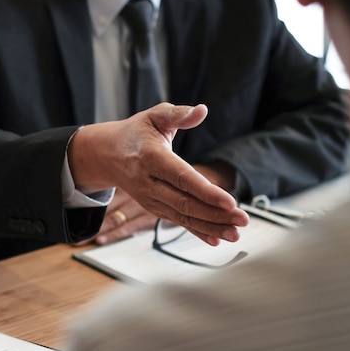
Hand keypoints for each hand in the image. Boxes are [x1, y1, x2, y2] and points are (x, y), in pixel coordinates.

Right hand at [68, 103, 248, 245]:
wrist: (107, 154)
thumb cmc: (136, 133)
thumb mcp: (154, 116)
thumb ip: (178, 114)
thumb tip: (201, 110)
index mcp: (150, 157)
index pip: (181, 177)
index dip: (205, 191)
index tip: (229, 201)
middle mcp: (148, 182)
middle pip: (184, 202)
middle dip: (215, 214)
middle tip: (242, 219)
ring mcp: (150, 198)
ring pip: (183, 216)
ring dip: (210, 226)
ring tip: (235, 233)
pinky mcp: (154, 207)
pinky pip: (177, 221)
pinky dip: (197, 231)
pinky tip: (216, 240)